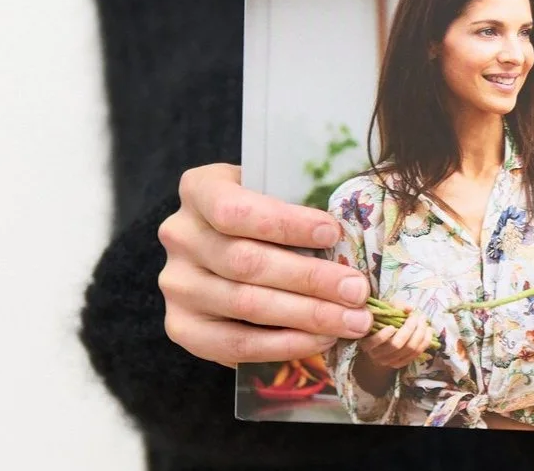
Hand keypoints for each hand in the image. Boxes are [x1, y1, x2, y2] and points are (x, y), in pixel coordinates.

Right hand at [156, 164, 374, 366]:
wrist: (221, 247)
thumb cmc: (262, 215)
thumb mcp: (273, 193)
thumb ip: (299, 206)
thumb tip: (353, 239)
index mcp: (199, 190)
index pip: (235, 210)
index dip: (285, 224)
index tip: (332, 234)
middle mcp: (179, 236)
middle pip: (245, 262)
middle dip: (310, 279)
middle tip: (356, 291)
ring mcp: (176, 284)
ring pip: (245, 305)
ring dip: (307, 316)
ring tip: (351, 321)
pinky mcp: (181, 327)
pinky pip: (236, 344)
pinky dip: (284, 344)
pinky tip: (320, 339)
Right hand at [356, 303, 432, 370]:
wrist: (380, 343)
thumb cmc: (381, 322)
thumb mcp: (383, 311)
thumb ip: (394, 306)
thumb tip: (409, 309)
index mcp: (367, 342)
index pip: (374, 342)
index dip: (384, 335)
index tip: (392, 325)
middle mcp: (377, 355)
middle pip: (396, 345)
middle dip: (410, 328)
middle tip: (418, 316)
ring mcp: (389, 362)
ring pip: (409, 350)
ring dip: (420, 334)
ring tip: (424, 322)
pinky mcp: (401, 364)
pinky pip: (416, 354)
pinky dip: (425, 342)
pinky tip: (428, 331)